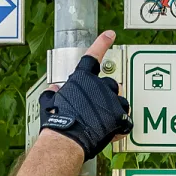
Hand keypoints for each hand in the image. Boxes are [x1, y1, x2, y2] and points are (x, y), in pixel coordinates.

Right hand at [38, 31, 131, 159]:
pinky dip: (121, 125)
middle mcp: (99, 86)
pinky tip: (112, 130)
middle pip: (110, 84)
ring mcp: (111, 100)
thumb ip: (52, 94)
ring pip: (120, 100)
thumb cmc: (57, 122)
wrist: (66, 141)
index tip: (110, 35)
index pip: (92, 56)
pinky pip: (126, 119)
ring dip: (114, 108)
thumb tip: (52, 90)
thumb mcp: (48, 103)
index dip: (102, 43)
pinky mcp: (119, 116)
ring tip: (103, 121)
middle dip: (106, 94)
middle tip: (97, 107)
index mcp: (82, 79)